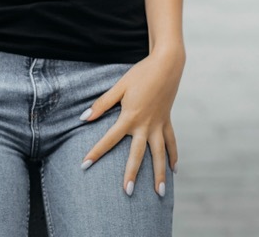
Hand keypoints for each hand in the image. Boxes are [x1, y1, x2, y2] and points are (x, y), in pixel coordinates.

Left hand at [77, 48, 184, 196]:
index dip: (95, 152)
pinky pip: (171, 142)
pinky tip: (174, 170)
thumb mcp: (118, 87)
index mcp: (130, 117)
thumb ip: (102, 104)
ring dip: (160, 174)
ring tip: (160, 194)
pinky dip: (173, 156)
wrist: (166, 65)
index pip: (109, 139)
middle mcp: (146, 125)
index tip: (84, 165)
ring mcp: (159, 125)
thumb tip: (84, 118)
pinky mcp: (167, 121)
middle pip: (137, 154)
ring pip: (160, 154)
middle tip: (128, 192)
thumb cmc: (140, 74)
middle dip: (132, 174)